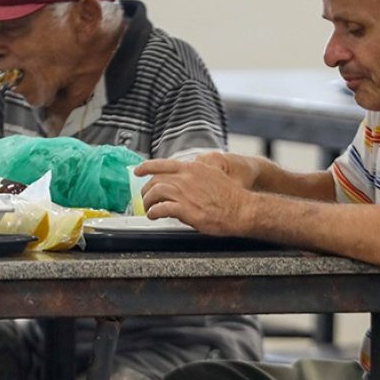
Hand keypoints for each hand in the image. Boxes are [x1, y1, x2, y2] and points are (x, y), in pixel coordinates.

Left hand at [134, 154, 254, 236]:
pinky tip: (154, 215)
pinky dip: (153, 212)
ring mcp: (185, 193)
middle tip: (145, 198)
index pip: (163, 164)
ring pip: (155, 192)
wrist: (242, 209)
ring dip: (148, 202)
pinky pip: (161, 209)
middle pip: (156, 180)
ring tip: (148, 209)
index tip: (137, 171)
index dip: (146, 167)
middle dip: (146, 190)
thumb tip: (183, 181)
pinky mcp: (185, 209)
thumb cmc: (230, 197)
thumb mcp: (212, 176)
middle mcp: (186, 178)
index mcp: (193, 168)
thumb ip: (195, 176)